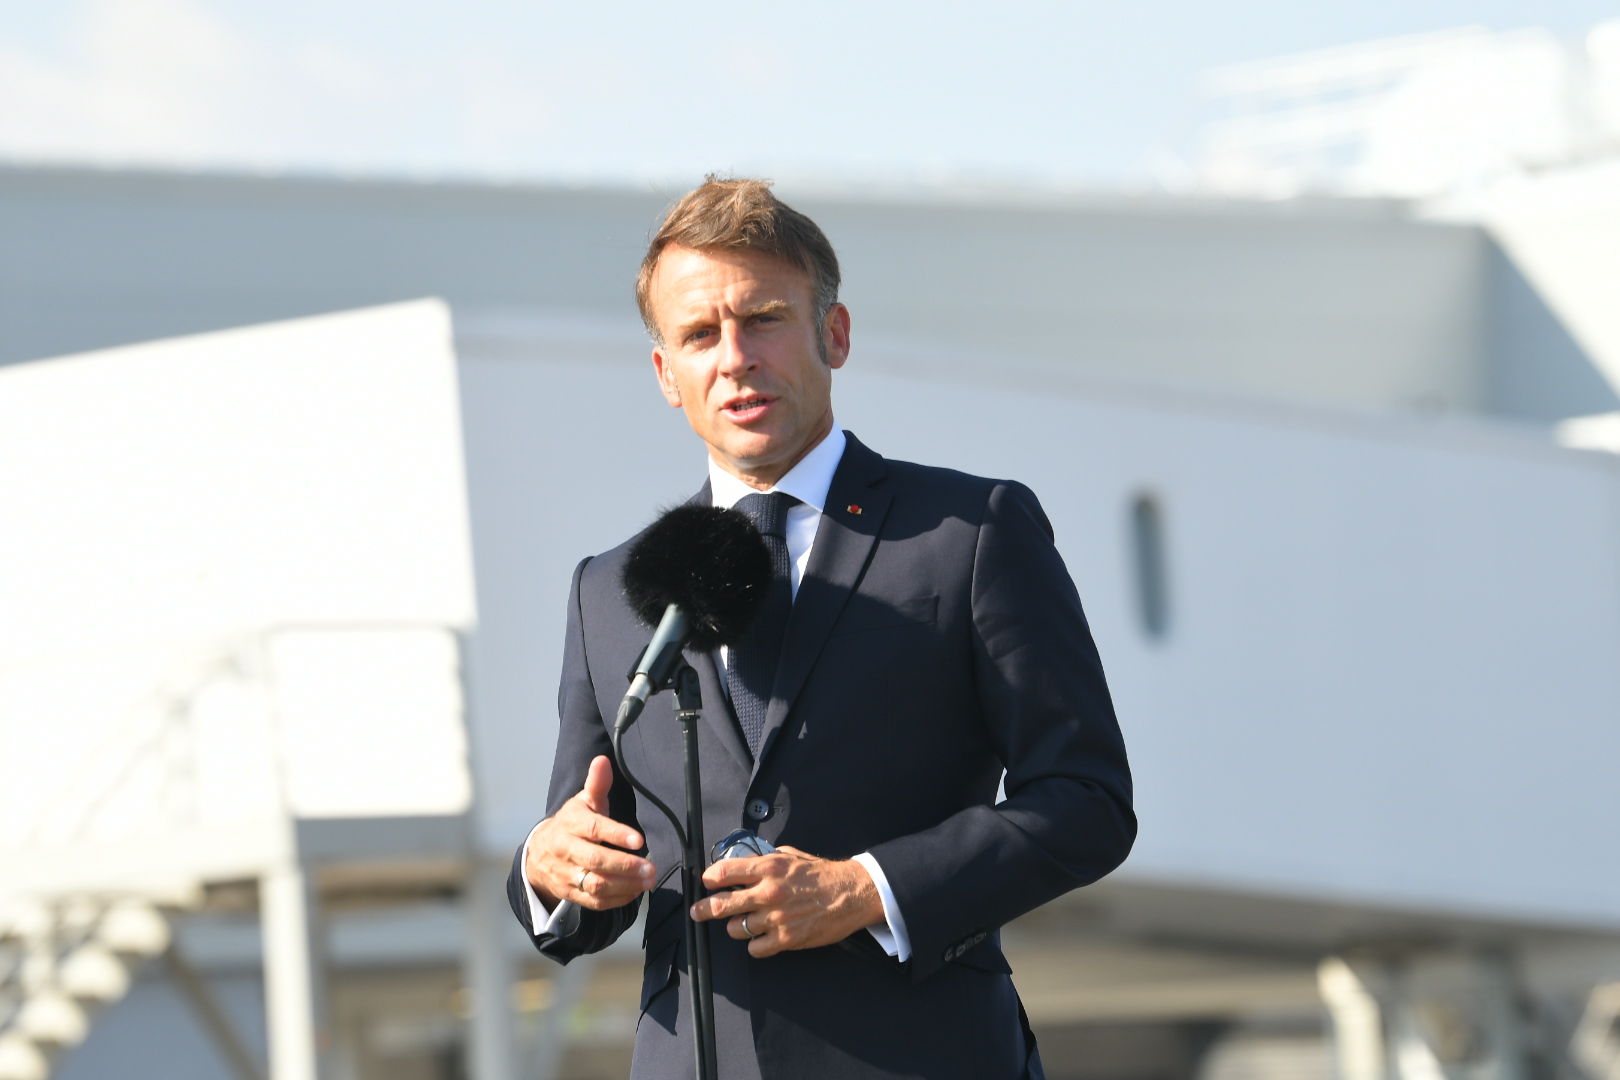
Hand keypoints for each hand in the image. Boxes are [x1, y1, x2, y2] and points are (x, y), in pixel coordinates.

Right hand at [525, 756, 654, 911]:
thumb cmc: (572, 824)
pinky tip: (635, 891)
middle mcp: (565, 850)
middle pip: (595, 861)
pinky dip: (617, 899)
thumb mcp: (583, 802)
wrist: (538, 853)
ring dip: (625, 885)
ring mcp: (565, 874)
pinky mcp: (569, 893)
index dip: (616, 835)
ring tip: (648, 880)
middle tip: (651, 868)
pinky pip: (594, 902)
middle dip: (625, 866)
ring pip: (595, 884)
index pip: (593, 829)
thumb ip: (596, 784)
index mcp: (570, 823)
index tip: (639, 840)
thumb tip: (602, 760)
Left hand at [689, 846, 883, 957]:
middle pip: (722, 904)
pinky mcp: (786, 939)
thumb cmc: (823, 875)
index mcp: (769, 868)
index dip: (710, 878)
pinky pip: (755, 948)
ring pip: (736, 929)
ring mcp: (776, 918)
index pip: (725, 871)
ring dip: (737, 926)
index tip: (707, 882)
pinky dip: (756, 944)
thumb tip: (746, 863)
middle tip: (697, 912)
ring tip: (745, 922)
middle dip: (704, 909)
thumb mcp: (792, 857)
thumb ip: (767, 860)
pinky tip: (762, 937)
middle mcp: (768, 892)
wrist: (852, 894)